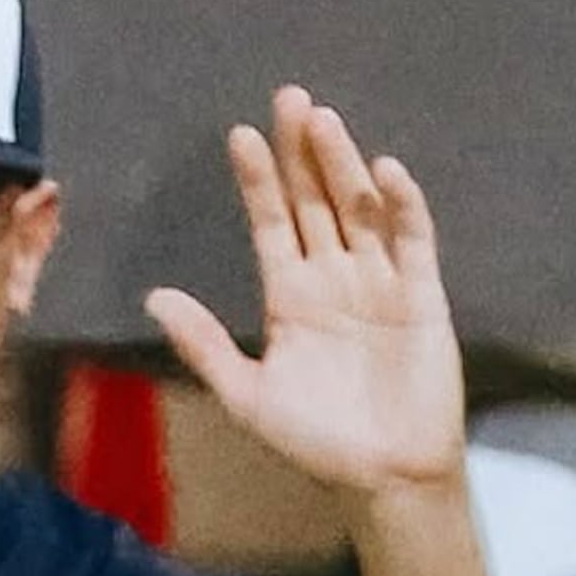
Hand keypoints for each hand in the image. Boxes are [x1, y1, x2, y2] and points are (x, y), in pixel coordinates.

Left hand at [146, 87, 463, 498]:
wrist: (382, 479)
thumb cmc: (314, 443)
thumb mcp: (245, 395)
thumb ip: (202, 344)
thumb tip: (152, 297)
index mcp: (289, 299)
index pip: (271, 225)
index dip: (258, 182)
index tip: (238, 136)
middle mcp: (334, 280)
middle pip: (315, 203)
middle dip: (301, 153)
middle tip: (288, 96)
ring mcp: (380, 284)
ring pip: (359, 211)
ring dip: (342, 166)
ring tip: (322, 121)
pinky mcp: (423, 297)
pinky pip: (413, 242)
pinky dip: (402, 208)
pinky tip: (384, 172)